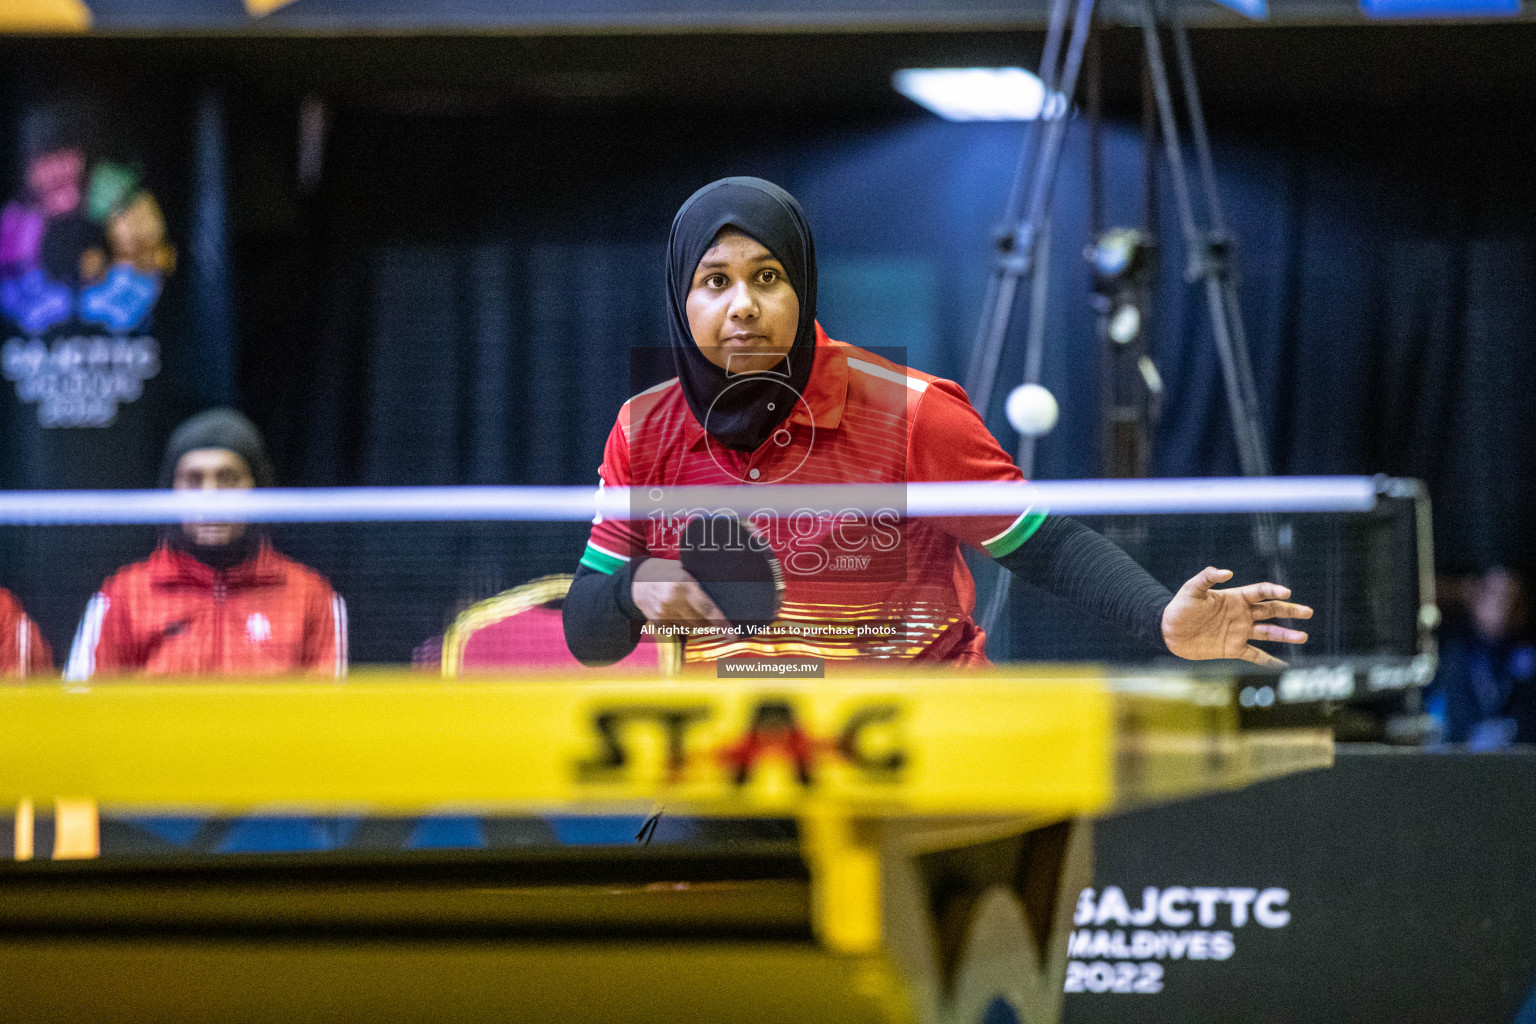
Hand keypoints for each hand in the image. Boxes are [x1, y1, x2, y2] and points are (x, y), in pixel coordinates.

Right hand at [631, 558, 730, 630]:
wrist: (636, 580)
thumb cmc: (666, 572)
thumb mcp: (684, 570)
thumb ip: (698, 583)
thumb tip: (723, 596)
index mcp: (683, 584)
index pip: (707, 608)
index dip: (721, 623)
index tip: (732, 635)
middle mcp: (673, 601)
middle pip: (700, 622)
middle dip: (710, 624)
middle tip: (717, 622)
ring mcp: (663, 614)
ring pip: (690, 628)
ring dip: (697, 624)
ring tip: (695, 614)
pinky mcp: (657, 623)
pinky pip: (678, 630)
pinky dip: (683, 626)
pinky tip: (680, 615)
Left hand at [1161, 567, 1312, 666]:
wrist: (1168, 632)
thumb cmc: (1179, 608)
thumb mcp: (1191, 590)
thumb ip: (1207, 578)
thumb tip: (1226, 571)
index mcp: (1234, 598)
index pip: (1260, 592)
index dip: (1274, 591)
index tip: (1287, 592)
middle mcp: (1241, 614)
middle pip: (1270, 611)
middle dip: (1290, 611)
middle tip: (1308, 612)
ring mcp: (1239, 632)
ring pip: (1268, 632)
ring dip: (1285, 634)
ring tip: (1303, 636)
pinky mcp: (1232, 648)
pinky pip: (1255, 655)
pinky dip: (1269, 660)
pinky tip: (1284, 664)